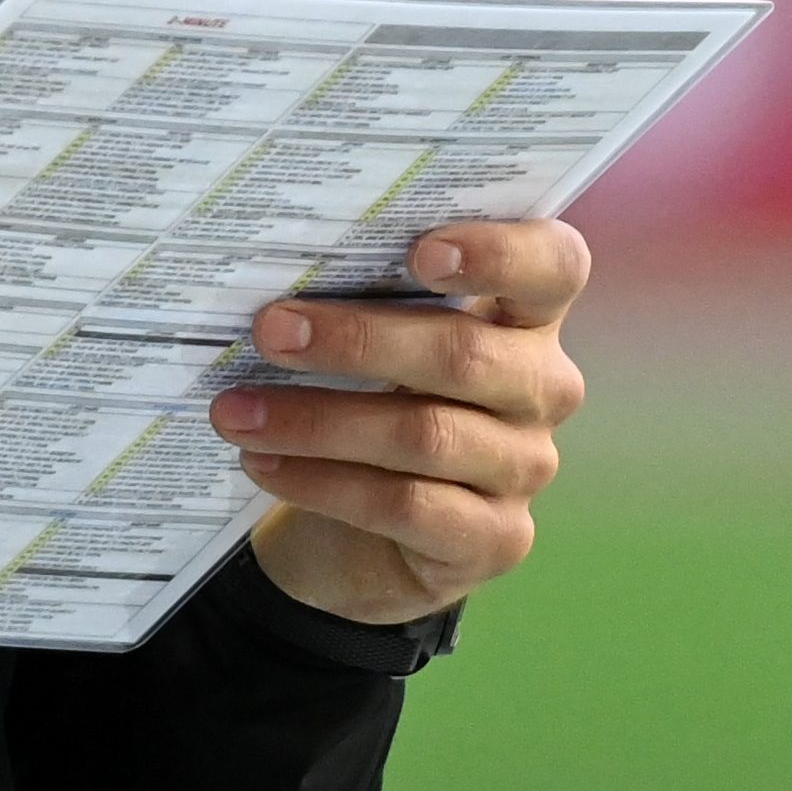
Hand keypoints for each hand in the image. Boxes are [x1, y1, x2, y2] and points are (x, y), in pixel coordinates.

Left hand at [215, 219, 590, 627]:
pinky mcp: (496, 539)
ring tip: (237, 411)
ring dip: (317, 421)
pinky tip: (263, 464)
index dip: (500, 253)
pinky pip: (406, 505)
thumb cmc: (374, 398)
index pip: (554, 265)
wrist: (370, 531)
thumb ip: (362, 296)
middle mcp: (542, 388)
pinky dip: (323, 483)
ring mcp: (525, 467)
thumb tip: (276, 266)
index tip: (419, 252)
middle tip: (269, 331)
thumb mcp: (377, 341)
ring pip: (425, 435)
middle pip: (466, 354)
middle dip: (356, 340)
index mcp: (528, 314)